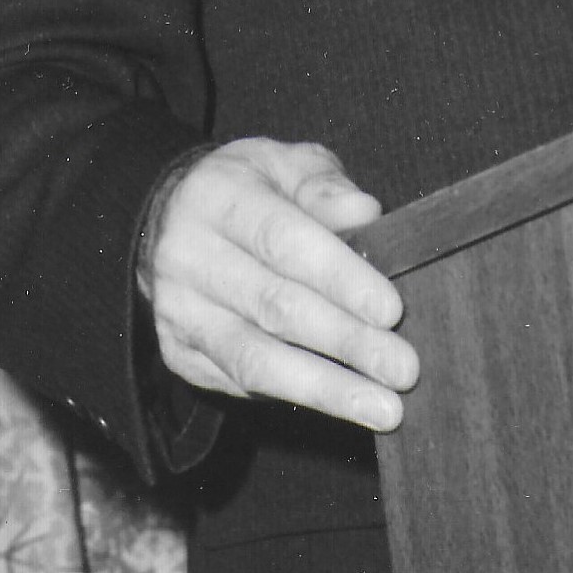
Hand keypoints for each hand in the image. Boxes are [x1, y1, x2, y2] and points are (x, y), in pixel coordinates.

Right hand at [142, 138, 418, 430]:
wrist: (168, 221)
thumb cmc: (249, 191)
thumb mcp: (284, 164)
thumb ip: (324, 185)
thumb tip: (366, 213)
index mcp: (217, 198)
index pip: (282, 241)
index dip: (339, 278)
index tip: (391, 311)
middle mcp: (187, 257)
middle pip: (274, 307)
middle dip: (346, 342)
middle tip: (403, 369)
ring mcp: (179, 312)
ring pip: (255, 359)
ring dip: (326, 388)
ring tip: (384, 408)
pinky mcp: (180, 355)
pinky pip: (242, 384)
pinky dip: (298, 398)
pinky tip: (344, 406)